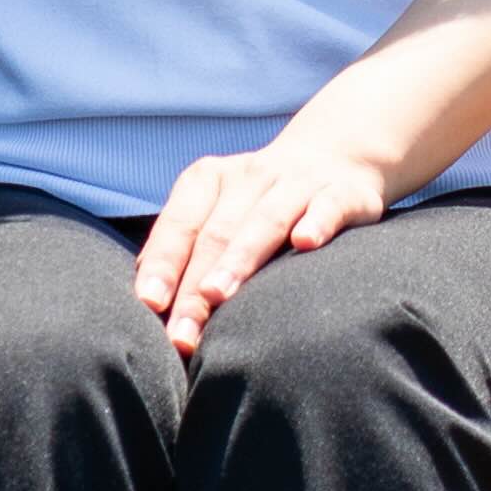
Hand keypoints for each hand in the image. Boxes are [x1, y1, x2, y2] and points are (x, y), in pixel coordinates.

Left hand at [131, 127, 394, 354]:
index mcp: (210, 180)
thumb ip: (187, 248)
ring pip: (265, 220)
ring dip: (240, 257)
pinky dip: (316, 221)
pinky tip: (305, 243)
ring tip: (218, 294)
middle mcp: (249, 176)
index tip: (149, 304)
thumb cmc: (259, 202)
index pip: (180, 225)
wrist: (335, 154)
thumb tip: (148, 302)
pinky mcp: (343, 192)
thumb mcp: (219, 211)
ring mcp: (297, 182)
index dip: (163, 264)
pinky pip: (328, 205)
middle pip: (217, 234)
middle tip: (182, 335)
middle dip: (195, 288)